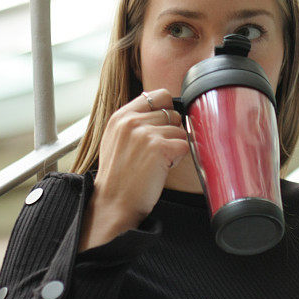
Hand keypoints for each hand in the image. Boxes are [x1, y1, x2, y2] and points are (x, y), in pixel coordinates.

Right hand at [77, 89, 188, 251]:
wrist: (113, 203)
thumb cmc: (118, 176)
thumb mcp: (116, 139)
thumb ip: (135, 121)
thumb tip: (165, 109)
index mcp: (121, 116)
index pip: (158, 95)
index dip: (166, 110)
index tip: (162, 127)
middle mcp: (132, 120)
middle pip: (173, 114)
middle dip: (170, 133)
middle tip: (156, 152)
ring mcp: (145, 133)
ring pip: (181, 130)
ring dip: (174, 148)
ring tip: (156, 162)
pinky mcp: (159, 148)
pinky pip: (185, 145)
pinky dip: (178, 159)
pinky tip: (161, 168)